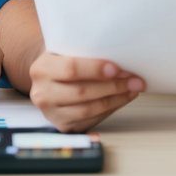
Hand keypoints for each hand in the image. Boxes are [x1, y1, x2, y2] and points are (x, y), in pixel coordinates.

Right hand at [28, 52, 143, 131]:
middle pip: (82, 92)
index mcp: (41, 69)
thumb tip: (119, 55)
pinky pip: (91, 120)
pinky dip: (110, 109)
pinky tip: (121, 98)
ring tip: (132, 89)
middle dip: (112, 86)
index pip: (71, 69)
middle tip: (134, 79)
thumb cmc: (62, 60)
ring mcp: (51, 113)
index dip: (95, 69)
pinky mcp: (63, 126)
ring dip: (115, 99)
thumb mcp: (65, 49)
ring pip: (88, 109)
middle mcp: (42, 94)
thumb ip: (85, 51)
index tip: (117, 68)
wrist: (48, 78)